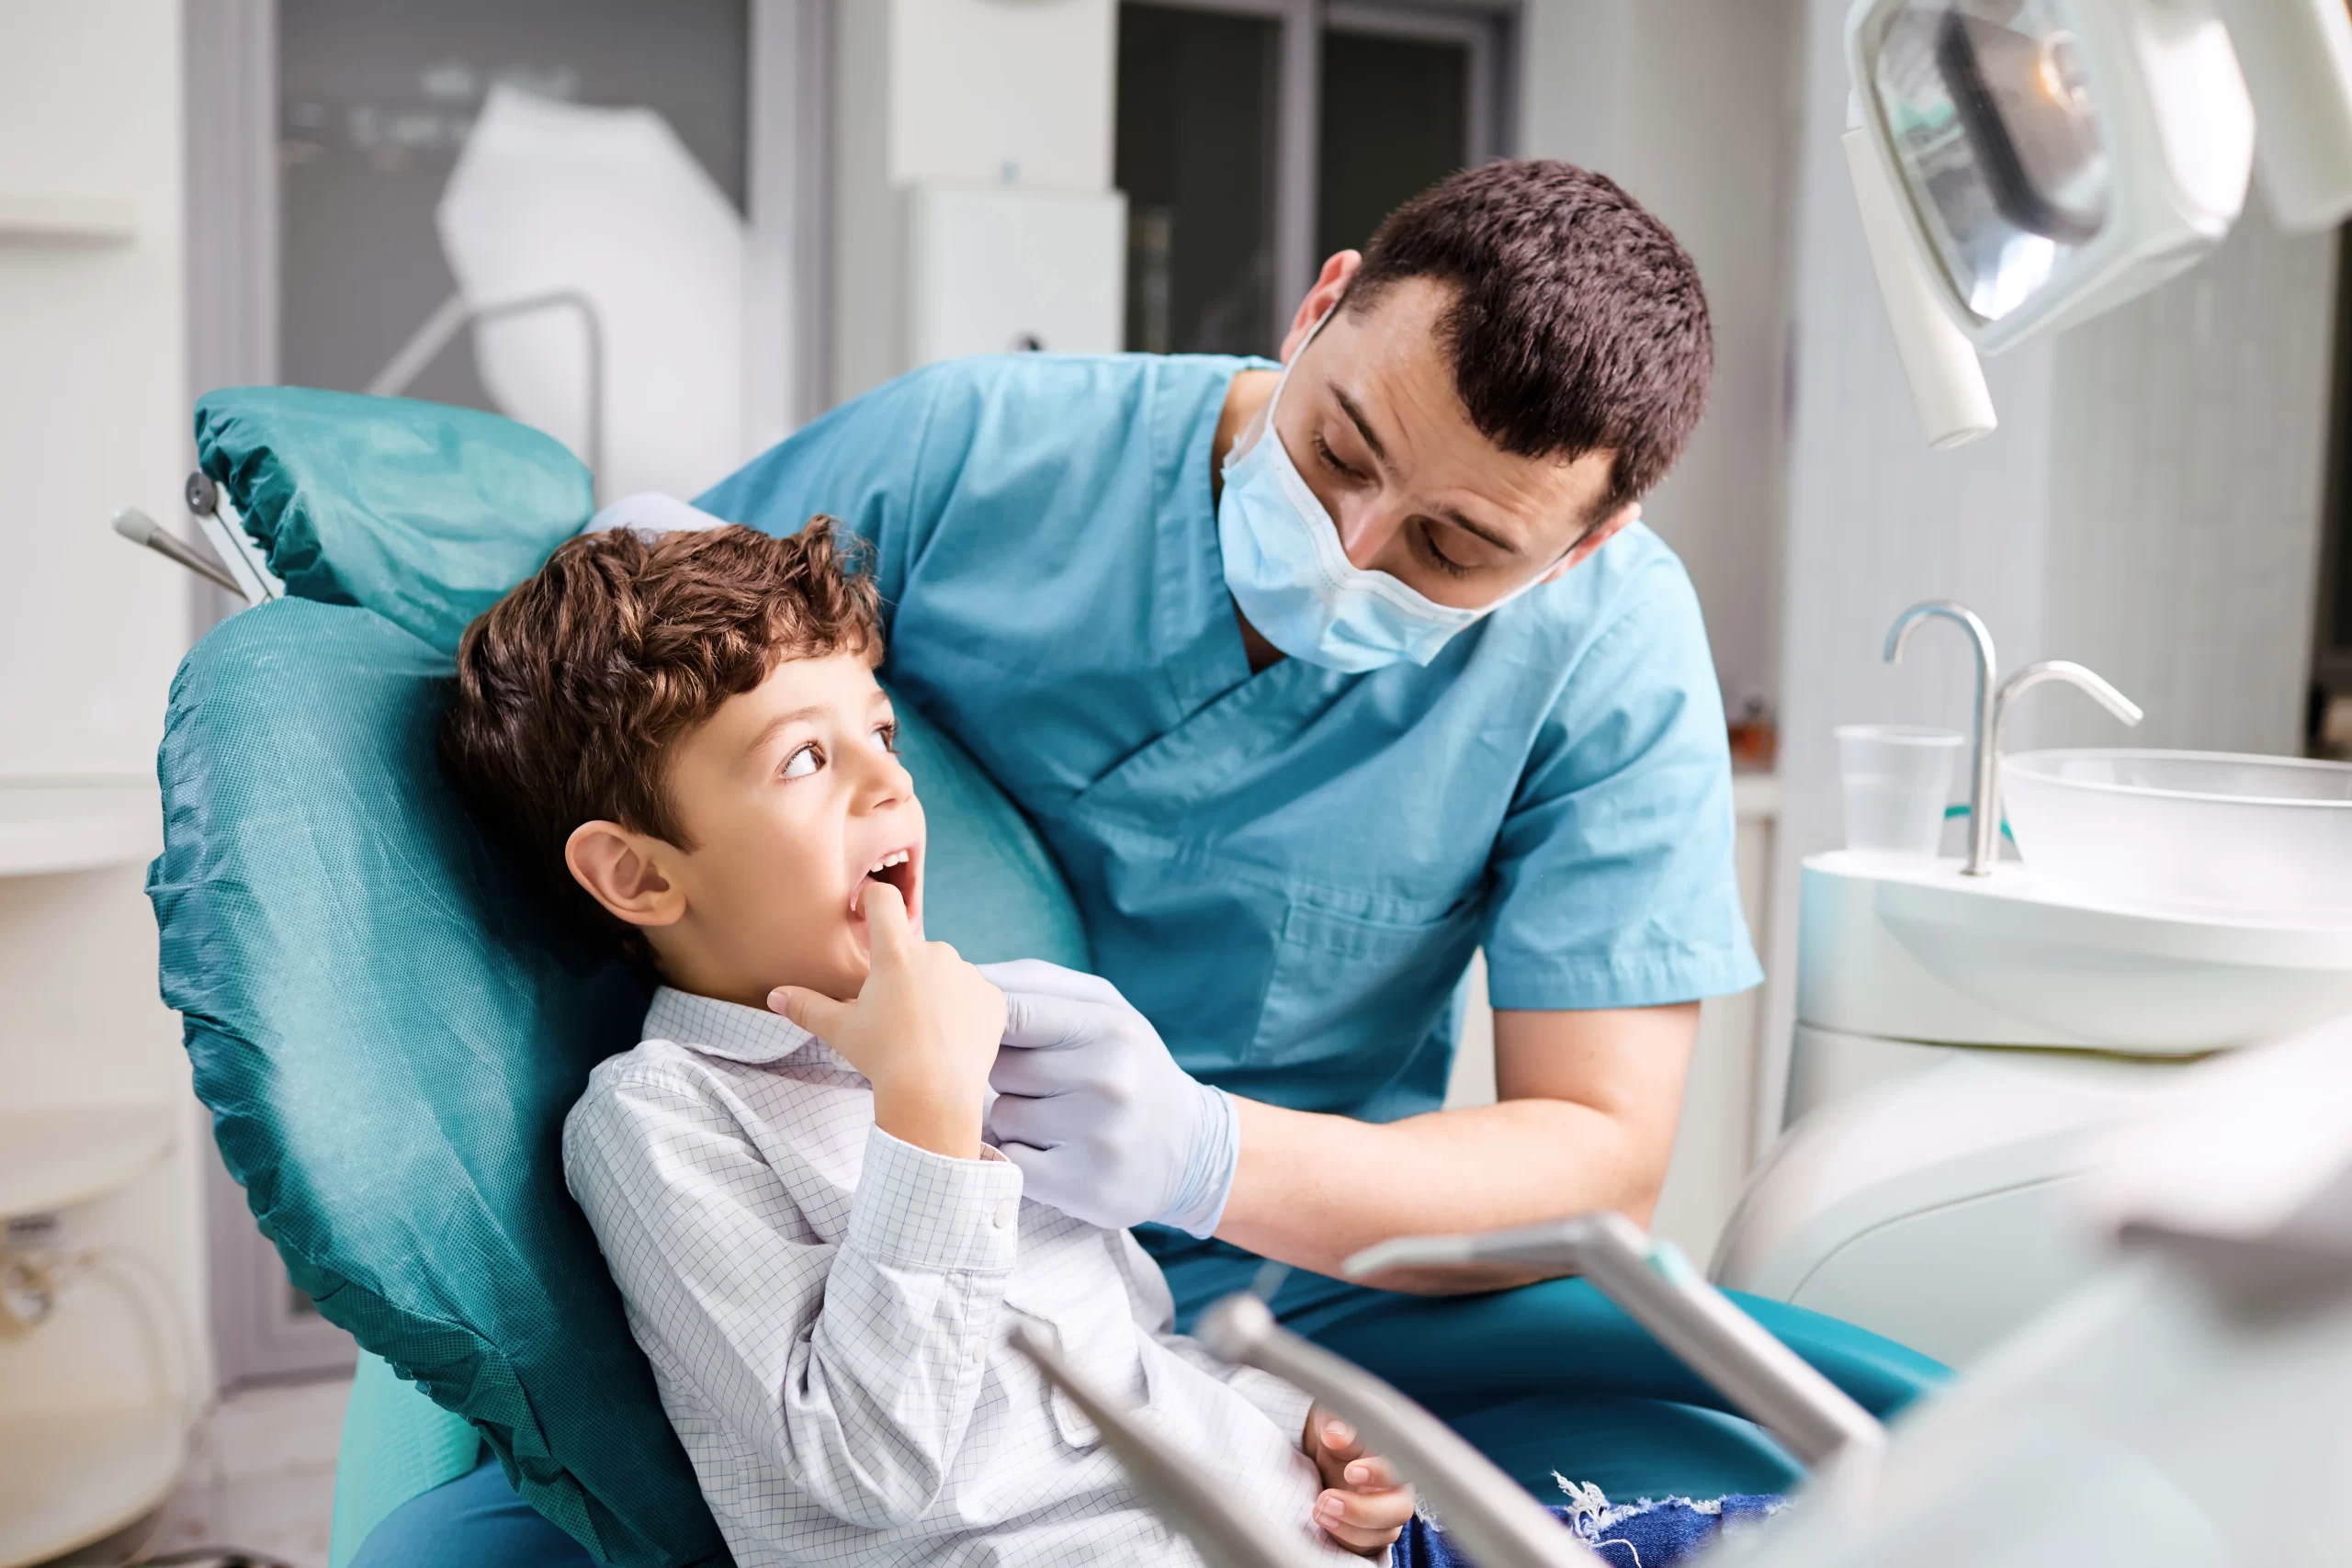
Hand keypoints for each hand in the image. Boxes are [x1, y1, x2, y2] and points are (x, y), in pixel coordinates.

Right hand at [772, 882, 1005, 1158]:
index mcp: (896, 952)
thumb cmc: (882, 1057)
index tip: (864, 911)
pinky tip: (950, 1039)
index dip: (872, 898)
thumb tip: (774, 996)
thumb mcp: (840, 1030)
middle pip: (915, 948)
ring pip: (946, 972)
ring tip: (923, 1030)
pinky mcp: (992, 997)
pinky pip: (974, 995)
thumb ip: (806, 1007)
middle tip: (894, 1011)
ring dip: (935, 990)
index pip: (883, 900)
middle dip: (904, 971)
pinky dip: (963, 1011)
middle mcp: (936, 953)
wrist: (933, 1095)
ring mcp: (968, 974)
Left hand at [979, 960, 1236, 1234]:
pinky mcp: (1086, 1187)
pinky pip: (1012, 1162)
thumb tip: (964, 975)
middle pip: (1000, 1067)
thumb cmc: (1128, 1064)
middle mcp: (1109, 1078)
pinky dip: (1020, 1157)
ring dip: (1014, 1118)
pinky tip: (1053, 1152)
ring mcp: (1099, 1136)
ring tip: (1055, 1119)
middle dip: (1007, 1073)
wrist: (1192, 1147)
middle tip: (1044, 1082)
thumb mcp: (1101, 1008)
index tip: (982, 1030)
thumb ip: (1034, 984)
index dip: (985, 1022)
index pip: (1012, 1011)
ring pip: (1002, 1116)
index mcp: (1109, 1026)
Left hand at [1302, 1407, 1412, 1556]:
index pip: (1403, 1468)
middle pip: (1400, 1510)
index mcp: (1397, 1455)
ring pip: (1384, 1533)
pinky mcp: (1374, 1533)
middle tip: (1325, 1500)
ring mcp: (1388, 1512)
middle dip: (1362, 1511)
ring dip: (1349, 1529)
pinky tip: (1325, 1525)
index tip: (1351, 1472)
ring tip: (1318, 1512)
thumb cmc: (1338, 1432)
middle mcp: (1400, 1487)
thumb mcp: (1334, 1421)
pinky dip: (1345, 1541)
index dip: (1380, 1474)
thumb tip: (1335, 1434)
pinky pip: (1368, 1548)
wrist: (1329, 1449)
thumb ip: (1337, 1425)